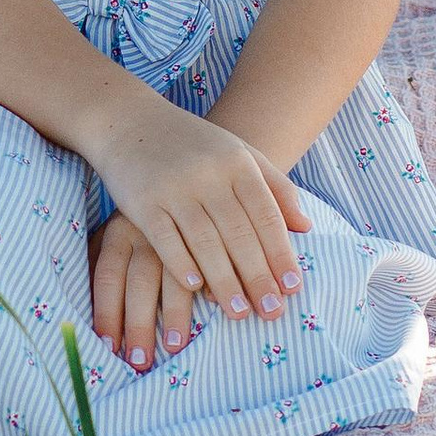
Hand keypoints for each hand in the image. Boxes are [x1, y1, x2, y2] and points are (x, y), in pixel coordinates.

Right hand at [86, 93, 310, 325]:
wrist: (129, 122)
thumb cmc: (193, 145)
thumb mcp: (239, 153)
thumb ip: (275, 187)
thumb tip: (306, 227)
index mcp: (237, 162)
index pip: (266, 215)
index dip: (281, 253)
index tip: (293, 287)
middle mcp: (208, 174)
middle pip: (239, 234)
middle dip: (258, 276)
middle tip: (272, 312)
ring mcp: (174, 187)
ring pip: (205, 242)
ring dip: (224, 282)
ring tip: (240, 313)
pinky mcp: (142, 201)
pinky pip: (165, 239)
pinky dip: (182, 264)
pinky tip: (196, 289)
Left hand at [90, 210, 199, 370]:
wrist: (172, 171)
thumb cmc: (137, 218)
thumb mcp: (112, 233)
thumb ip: (100, 263)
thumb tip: (84, 309)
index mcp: (118, 233)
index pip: (108, 277)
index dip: (107, 314)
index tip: (108, 348)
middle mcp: (147, 233)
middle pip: (140, 283)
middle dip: (139, 324)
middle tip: (139, 361)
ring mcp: (178, 232)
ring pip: (177, 276)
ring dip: (176, 313)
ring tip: (174, 346)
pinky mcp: (207, 228)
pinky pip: (211, 261)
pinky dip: (212, 285)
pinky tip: (214, 307)